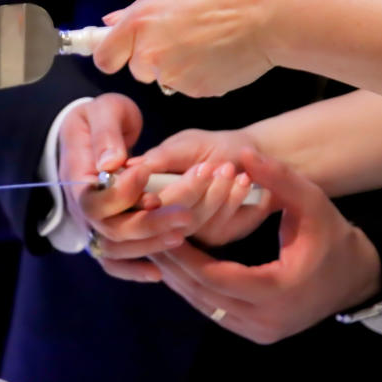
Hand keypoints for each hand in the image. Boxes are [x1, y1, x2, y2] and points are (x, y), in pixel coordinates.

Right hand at [58, 94, 192, 281]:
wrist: (92, 130)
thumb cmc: (99, 116)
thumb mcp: (102, 111)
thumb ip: (106, 134)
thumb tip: (113, 164)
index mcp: (77, 178)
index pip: (94, 201)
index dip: (122, 194)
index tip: (146, 172)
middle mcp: (82, 207)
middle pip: (110, 231)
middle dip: (149, 225)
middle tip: (186, 213)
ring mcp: (94, 222)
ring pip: (116, 250)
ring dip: (150, 245)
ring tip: (184, 230)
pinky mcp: (109, 230)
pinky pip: (116, 262)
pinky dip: (134, 270)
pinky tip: (159, 272)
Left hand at [93, 0, 274, 96]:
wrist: (265, 16)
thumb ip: (135, 13)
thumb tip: (109, 23)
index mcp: (139, 23)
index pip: (104, 57)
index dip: (112, 56)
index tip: (117, 55)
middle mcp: (149, 53)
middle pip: (136, 69)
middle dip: (152, 58)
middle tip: (180, 38)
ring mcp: (171, 76)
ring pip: (163, 79)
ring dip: (176, 68)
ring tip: (203, 44)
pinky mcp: (193, 92)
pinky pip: (187, 87)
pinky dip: (197, 76)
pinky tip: (215, 57)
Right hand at [136, 128, 274, 245]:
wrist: (252, 157)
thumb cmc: (213, 147)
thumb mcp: (186, 145)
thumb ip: (159, 157)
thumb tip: (130, 168)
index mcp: (146, 188)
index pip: (132, 202)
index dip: (143, 196)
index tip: (163, 184)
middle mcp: (161, 214)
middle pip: (160, 218)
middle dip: (189, 190)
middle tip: (208, 167)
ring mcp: (187, 228)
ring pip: (190, 222)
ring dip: (214, 194)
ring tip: (228, 169)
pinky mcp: (213, 236)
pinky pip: (216, 226)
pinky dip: (232, 201)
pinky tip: (243, 182)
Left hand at [150, 148, 380, 344]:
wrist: (356, 279)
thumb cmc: (333, 237)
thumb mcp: (312, 202)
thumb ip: (279, 178)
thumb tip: (243, 153)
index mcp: (279, 291)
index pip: (216, 276)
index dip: (185, 254)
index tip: (162, 229)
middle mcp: (266, 321)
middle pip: (203, 294)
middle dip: (172, 265)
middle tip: (144, 236)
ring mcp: (259, 332)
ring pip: (203, 305)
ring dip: (177, 277)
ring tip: (153, 245)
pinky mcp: (254, 333)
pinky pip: (214, 310)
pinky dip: (194, 287)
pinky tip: (176, 262)